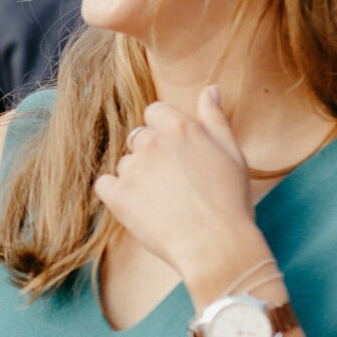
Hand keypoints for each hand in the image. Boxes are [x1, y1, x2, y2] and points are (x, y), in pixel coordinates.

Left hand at [91, 87, 270, 296]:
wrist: (217, 246)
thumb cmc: (230, 202)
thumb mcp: (232, 153)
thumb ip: (215, 118)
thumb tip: (210, 90)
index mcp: (180, 126)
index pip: (155, 112)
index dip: (165, 133)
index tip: (178, 156)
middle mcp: (152, 142)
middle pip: (139, 138)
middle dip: (152, 156)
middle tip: (176, 185)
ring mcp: (132, 168)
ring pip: (125, 164)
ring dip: (137, 178)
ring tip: (165, 203)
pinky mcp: (118, 195)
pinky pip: (104, 185)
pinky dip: (116, 195)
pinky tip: (140, 208)